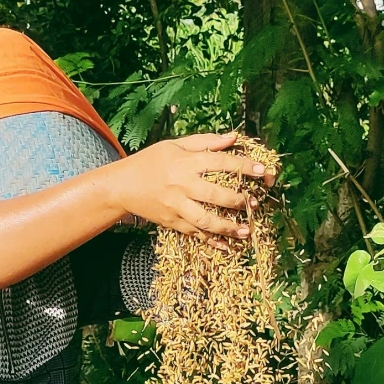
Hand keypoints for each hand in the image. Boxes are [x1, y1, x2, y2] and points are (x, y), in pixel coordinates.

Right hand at [107, 133, 273, 238]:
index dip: (243, 166)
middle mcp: (181, 185)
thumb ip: (205, 141)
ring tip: (246, 230)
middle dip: (238, 201)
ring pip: (205, 220)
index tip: (262, 171)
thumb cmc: (151, 161)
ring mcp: (176, 206)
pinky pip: (194, 233)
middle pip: (215, 195)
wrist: (121, 186)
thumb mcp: (175, 145)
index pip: (220, 163)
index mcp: (185, 162)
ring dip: (228, 227)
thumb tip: (233, 138)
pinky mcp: (171, 222)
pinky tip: (226, 246)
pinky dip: (211, 241)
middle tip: (254, 203)